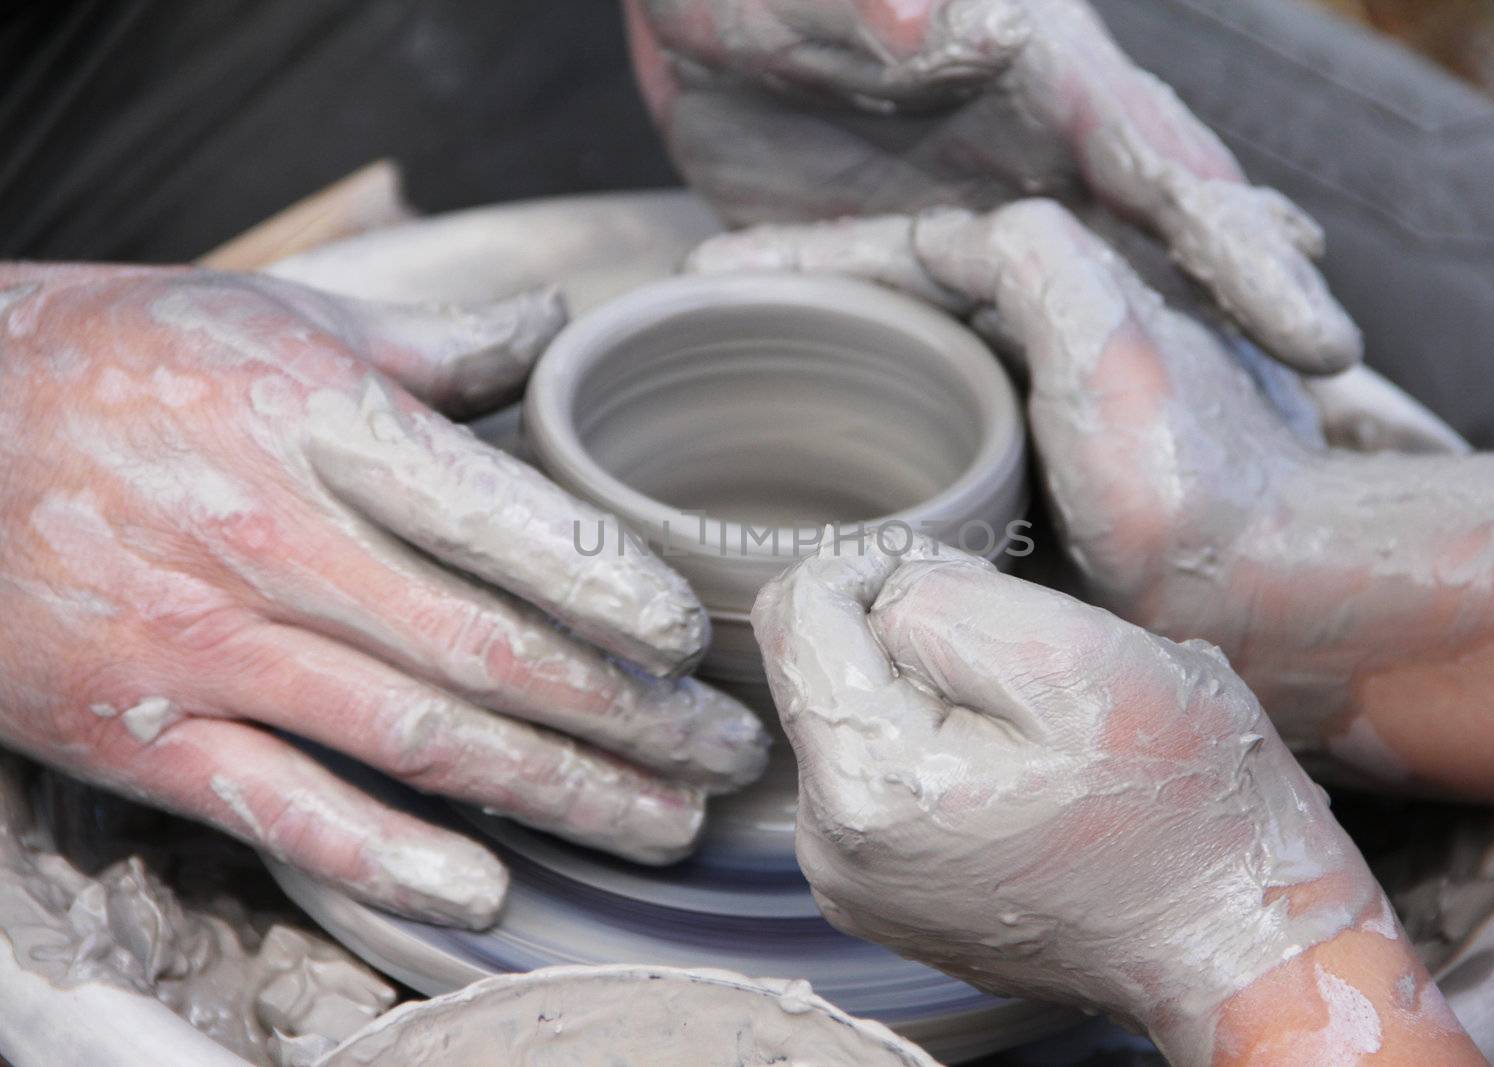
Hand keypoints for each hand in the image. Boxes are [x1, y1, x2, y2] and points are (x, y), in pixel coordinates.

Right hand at [0, 265, 768, 927]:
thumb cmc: (111, 359)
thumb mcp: (277, 315)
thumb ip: (431, 340)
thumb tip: (555, 326)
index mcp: (317, 427)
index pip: (499, 521)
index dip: (612, 588)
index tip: (694, 638)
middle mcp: (272, 543)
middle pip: (490, 650)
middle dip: (628, 714)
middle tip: (723, 754)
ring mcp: (209, 651)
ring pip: (420, 738)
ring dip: (559, 792)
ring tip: (663, 824)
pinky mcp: (151, 736)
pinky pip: (284, 811)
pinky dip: (386, 857)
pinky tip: (484, 887)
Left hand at [627, 0, 1360, 373]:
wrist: (684, 20)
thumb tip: (967, 20)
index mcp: (1038, 74)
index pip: (1165, 167)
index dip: (1242, 251)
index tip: (1318, 334)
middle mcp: (1036, 143)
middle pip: (1168, 234)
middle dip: (1247, 309)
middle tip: (1329, 404)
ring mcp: (986, 197)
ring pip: (1100, 283)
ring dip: (1174, 343)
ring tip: (1251, 422)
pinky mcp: (924, 242)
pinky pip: (999, 316)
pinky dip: (1045, 361)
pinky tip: (1082, 414)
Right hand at [692, 202, 1493, 810]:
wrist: (1274, 604)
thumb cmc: (1197, 483)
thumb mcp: (1107, 337)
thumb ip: (1029, 260)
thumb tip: (946, 239)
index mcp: (1059, 284)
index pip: (901, 250)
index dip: (799, 260)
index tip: (707, 275)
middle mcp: (1047, 340)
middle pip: (893, 305)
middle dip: (794, 307)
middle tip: (699, 325)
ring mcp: (1039, 419)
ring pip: (900, 375)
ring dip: (817, 373)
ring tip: (728, 391)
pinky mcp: (1035, 493)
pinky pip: (919, 444)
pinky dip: (856, 444)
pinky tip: (807, 472)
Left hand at [752, 537, 1486, 1065]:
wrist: (1232, 936)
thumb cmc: (1179, 802)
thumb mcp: (1073, 657)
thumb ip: (941, 600)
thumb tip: (876, 591)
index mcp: (866, 783)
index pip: (800, 605)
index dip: (888, 565)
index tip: (981, 596)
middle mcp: (831, 842)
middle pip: (821, 659)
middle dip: (913, 634)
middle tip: (1024, 671)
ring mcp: (851, 874)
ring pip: (855, 708)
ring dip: (931, 688)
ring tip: (1032, 729)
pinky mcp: (881, 885)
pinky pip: (880, 766)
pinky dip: (939, 742)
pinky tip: (1017, 773)